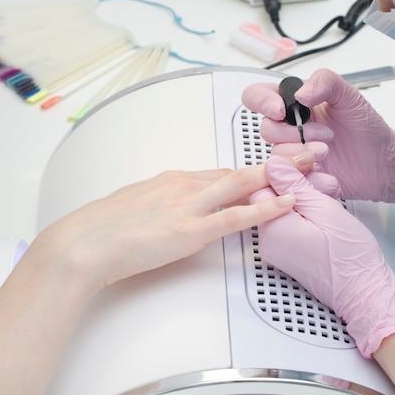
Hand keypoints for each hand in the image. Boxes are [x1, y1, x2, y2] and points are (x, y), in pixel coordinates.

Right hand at [33, 156, 313, 291]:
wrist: (83, 243)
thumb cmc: (105, 227)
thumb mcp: (141, 205)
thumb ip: (168, 203)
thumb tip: (181, 207)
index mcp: (176, 180)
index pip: (225, 171)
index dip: (256, 169)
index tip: (277, 164)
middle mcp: (187, 185)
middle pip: (242, 170)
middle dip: (280, 160)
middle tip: (310, 151)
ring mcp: (190, 205)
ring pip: (244, 184)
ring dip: (281, 174)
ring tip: (311, 166)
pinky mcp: (189, 230)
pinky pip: (234, 217)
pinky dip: (264, 209)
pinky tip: (286, 203)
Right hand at [242, 68, 394, 203]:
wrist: (382, 161)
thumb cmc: (366, 128)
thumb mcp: (350, 95)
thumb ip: (325, 82)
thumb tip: (300, 93)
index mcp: (295, 105)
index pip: (257, 96)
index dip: (262, 102)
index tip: (281, 110)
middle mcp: (290, 130)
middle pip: (266, 130)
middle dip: (296, 134)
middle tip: (325, 135)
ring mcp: (293, 155)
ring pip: (276, 157)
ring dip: (303, 155)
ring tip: (327, 153)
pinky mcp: (299, 178)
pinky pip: (289, 180)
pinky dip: (310, 176)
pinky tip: (328, 172)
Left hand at [250, 155, 394, 357]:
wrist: (363, 292)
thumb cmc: (350, 258)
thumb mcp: (325, 210)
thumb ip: (294, 185)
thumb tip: (273, 165)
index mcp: (273, 228)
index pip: (262, 185)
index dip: (285, 172)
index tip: (306, 169)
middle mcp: (268, 242)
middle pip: (268, 197)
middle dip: (293, 186)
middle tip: (321, 187)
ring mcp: (275, 250)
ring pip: (279, 209)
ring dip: (299, 200)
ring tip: (325, 204)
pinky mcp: (285, 254)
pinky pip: (285, 224)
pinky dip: (301, 215)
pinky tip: (320, 217)